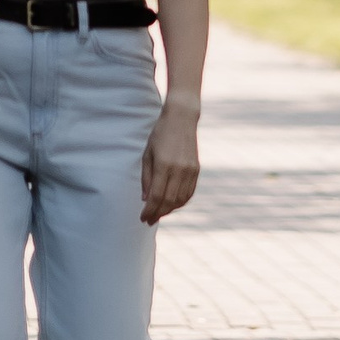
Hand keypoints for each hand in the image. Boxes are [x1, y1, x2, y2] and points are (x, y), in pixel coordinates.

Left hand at [139, 102, 199, 223]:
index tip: (143, 218)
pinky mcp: (196, 169)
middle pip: (168, 201)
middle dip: (158, 213)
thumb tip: (145, 200)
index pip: (156, 196)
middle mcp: (179, 170)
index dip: (149, 210)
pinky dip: (181, 202)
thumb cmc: (160, 135)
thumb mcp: (147, 154)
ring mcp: (190, 170)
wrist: (181, 119)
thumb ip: (146, 178)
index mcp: (163, 165)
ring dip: (169, 210)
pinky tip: (172, 205)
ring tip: (159, 213)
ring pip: (180, 199)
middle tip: (149, 220)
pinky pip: (189, 192)